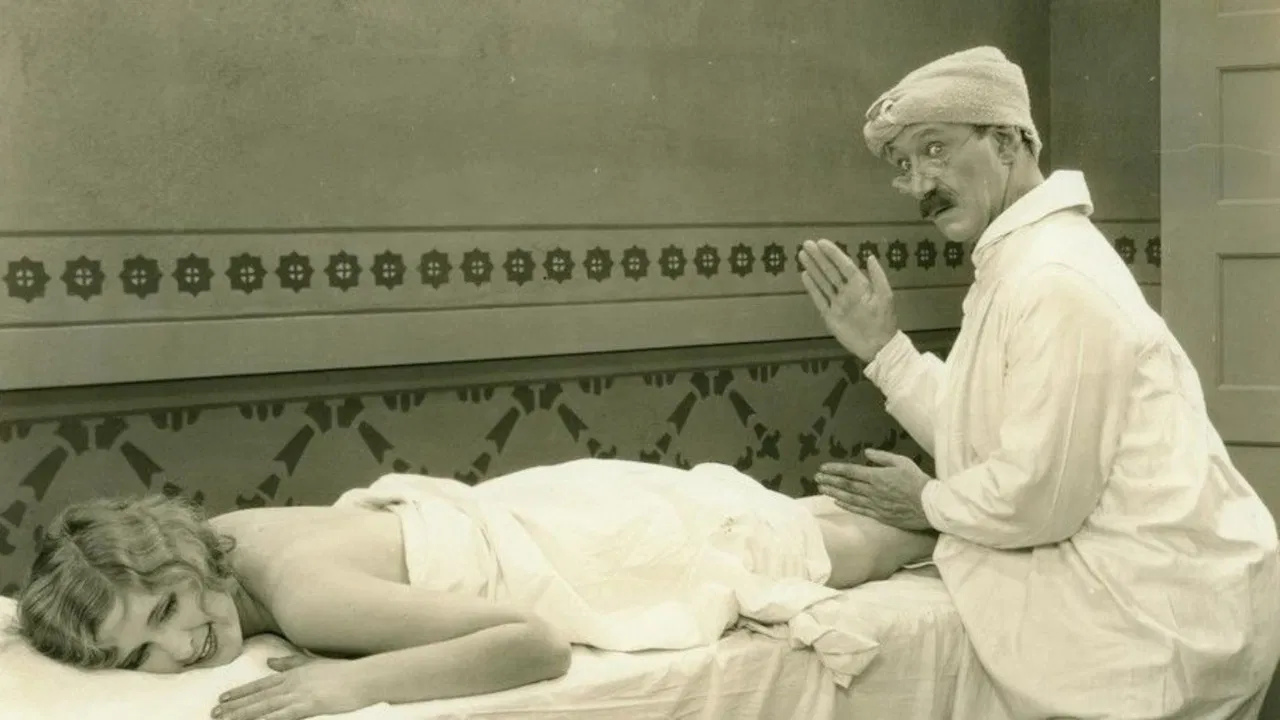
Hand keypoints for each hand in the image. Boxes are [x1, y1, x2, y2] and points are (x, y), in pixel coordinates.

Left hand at [212, 654, 366, 719]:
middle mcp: (290, 683)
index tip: (222, 699)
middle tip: (214, 713)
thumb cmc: (342, 671)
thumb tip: (270, 660)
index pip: (260, 685)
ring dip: (243, 714)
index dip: (240, 693)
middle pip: (257, 697)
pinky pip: (282, 716)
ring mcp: (298, 695)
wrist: (363, 677)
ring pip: (264, 707)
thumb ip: (290, 662)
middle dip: (234, 706)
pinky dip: (266, 719)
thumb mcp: (313, 663)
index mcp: (292, 674)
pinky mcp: (308, 706)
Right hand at [799, 239, 898, 362]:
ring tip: (802, 255)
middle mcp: (846, 291)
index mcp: (860, 285)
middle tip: (806, 244)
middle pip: (830, 271)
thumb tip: (870, 256)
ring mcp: (837, 303)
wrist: (878, 346)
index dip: (833, 254)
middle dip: (818, 258)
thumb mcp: (885, 296)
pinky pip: (819, 299)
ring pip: (822, 282)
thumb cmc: (884, 320)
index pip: (844, 266)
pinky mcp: (830, 315)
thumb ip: (878, 276)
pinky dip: (812, 288)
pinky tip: (805, 276)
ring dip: (813, 269)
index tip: (821, 243)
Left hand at [815, 449, 933, 531]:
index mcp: (878, 476)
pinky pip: (858, 510)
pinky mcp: (879, 516)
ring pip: (849, 498)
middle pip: (846, 485)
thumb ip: (882, 457)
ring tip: (821, 488)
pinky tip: (836, 501)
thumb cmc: (918, 481)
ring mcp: (875, 505)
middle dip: (830, 480)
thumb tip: (866, 453)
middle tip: (816, 477)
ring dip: (833, 492)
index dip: (835, 469)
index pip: (851, 472)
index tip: (823, 468)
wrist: (931, 506)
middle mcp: (873, 491)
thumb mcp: (903, 462)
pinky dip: (846, 505)